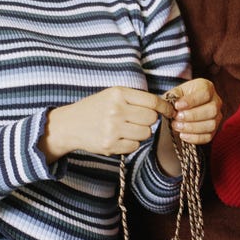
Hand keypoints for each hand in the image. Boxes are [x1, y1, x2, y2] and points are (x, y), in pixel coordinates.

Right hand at [39, 86, 175, 161]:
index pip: (152, 101)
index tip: (170, 111)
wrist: (70, 124)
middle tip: (138, 120)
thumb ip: (136, 98)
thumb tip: (163, 106)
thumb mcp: (113, 95)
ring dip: (141, 132)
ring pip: (146, 133)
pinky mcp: (110, 145)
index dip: (165, 107)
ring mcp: (113, 129)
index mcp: (118, 93)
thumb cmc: (96, 108)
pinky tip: (119, 137)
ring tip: (127, 128)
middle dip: (149, 120)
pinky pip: (135, 146)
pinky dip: (131, 143)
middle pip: (151, 118)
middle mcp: (116, 110)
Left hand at [165, 78, 222, 144]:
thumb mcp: (176, 92)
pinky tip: (183, 134)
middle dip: (192, 116)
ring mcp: (217, 117)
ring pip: (211, 125)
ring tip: (177, 126)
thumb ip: (173, 96)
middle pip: (211, 110)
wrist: (182, 108)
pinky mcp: (214, 130)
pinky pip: (208, 137)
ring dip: (192, 127)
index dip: (191, 101)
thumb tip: (172, 104)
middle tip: (177, 117)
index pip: (205, 93)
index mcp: (207, 87)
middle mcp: (216, 101)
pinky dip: (194, 138)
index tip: (177, 106)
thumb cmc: (180, 98)